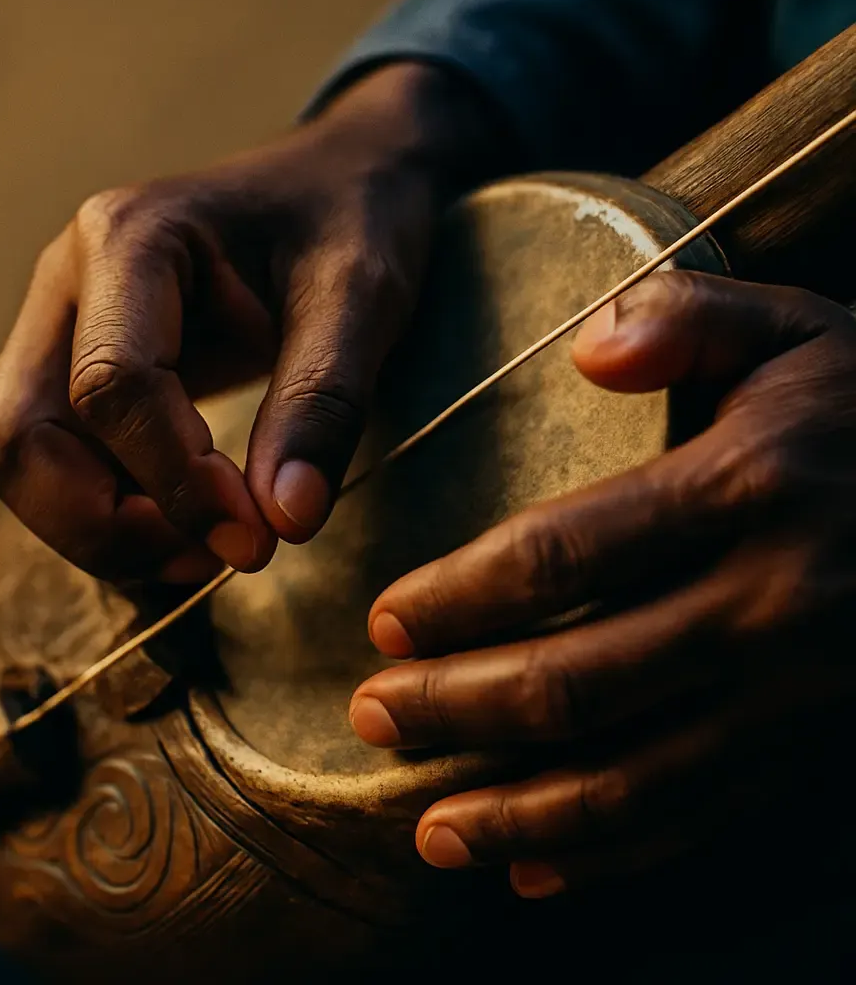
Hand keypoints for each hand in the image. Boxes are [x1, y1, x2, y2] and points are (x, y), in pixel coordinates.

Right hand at [0, 64, 506, 582]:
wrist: (340, 184)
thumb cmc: (353, 221)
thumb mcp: (361, 298)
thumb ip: (323, 405)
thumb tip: (283, 523)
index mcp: (130, 239)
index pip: (111, 386)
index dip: (175, 480)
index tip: (256, 537)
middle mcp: (71, 284)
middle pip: (18, 438)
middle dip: (107, 524)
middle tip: (219, 555)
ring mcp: (65, 329)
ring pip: (22, 464)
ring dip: (105, 531)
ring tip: (213, 549)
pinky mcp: (81, 370)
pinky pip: (59, 467)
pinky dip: (112, 519)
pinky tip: (191, 531)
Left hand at [349, 271, 855, 897]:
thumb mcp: (802, 332)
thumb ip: (691, 318)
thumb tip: (587, 348)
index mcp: (744, 490)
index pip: (559, 557)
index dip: (456, 598)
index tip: (385, 620)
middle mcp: (769, 607)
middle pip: (574, 682)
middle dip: (457, 708)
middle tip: (375, 715)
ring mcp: (799, 699)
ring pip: (630, 781)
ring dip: (516, 813)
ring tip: (429, 828)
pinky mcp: (819, 754)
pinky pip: (702, 822)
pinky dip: (609, 855)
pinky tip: (532, 869)